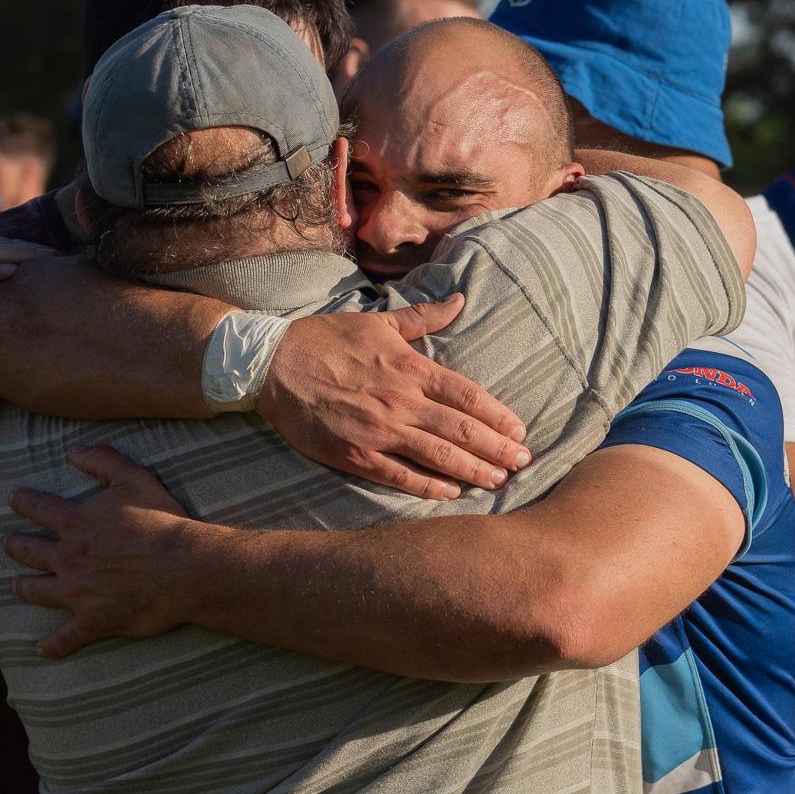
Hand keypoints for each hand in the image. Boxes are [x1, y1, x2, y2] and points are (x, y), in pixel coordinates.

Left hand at [1, 445, 197, 657]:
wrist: (184, 568)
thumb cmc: (163, 522)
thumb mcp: (135, 478)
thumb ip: (102, 460)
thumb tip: (72, 450)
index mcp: (75, 522)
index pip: (37, 507)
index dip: (22, 501)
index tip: (14, 498)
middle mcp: (68, 557)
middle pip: (28, 551)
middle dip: (15, 545)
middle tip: (9, 542)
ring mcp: (77, 592)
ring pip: (36, 591)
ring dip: (22, 588)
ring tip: (15, 586)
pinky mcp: (92, 621)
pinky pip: (65, 638)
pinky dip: (52, 646)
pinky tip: (41, 650)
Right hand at [258, 296, 530, 500]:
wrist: (271, 365)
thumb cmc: (324, 340)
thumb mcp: (378, 322)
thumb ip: (422, 317)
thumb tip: (458, 300)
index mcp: (410, 368)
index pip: (467, 396)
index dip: (497, 416)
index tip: (519, 431)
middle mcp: (400, 401)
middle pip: (461, 430)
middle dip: (497, 449)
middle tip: (523, 463)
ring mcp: (378, 430)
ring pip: (438, 456)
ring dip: (473, 471)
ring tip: (499, 481)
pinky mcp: (355, 454)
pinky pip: (400, 475)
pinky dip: (429, 486)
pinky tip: (451, 493)